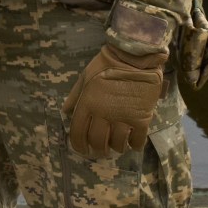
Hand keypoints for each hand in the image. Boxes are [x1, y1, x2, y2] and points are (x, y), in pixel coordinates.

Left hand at [65, 40, 168, 155]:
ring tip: (118, 145)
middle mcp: (103, 114)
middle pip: (98, 142)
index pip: (78, 133)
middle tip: (102, 149)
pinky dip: (134, 145)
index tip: (83, 150)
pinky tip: (133, 142)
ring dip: (117, 147)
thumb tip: (66, 112)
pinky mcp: (141, 118)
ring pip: (118, 144)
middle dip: (99, 149)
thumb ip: (75, 96)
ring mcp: (123, 117)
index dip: (79, 146)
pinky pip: (137, 140)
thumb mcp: (85, 77)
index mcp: (87, 104)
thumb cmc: (107, 64)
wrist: (135, 57)